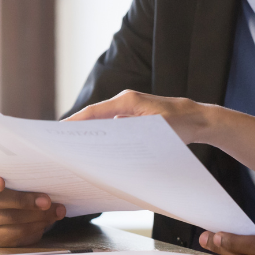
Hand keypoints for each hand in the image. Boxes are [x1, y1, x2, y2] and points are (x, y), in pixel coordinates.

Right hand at [0, 167, 65, 246]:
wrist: (11, 198)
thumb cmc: (14, 179)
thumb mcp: (11, 170)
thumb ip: (19, 170)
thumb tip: (45, 172)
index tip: (1, 183)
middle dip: (25, 202)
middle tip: (46, 201)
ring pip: (8, 221)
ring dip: (36, 217)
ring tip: (56, 211)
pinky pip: (13, 236)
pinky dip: (34, 228)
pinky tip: (47, 222)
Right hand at [65, 90, 211, 144]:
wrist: (197, 119)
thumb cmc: (180, 123)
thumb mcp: (155, 129)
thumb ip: (131, 132)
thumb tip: (107, 139)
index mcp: (128, 101)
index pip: (94, 111)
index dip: (74, 122)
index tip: (57, 133)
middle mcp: (126, 103)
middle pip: (95, 117)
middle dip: (77, 131)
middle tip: (60, 147)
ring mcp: (129, 110)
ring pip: (103, 123)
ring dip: (90, 136)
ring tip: (74, 153)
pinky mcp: (134, 118)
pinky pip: (113, 128)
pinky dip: (104, 138)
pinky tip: (98, 153)